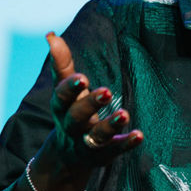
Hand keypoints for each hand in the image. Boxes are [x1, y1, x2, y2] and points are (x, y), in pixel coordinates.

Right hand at [43, 32, 143, 169]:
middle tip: (107, 91)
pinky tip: (139, 135)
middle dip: (91, 104)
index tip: (83, 78)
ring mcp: (86, 142)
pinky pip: (115, 149)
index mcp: (62, 107)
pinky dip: (126, 143)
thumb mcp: (65, 90)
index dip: (71, 88)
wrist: (67, 155)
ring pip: (96, 136)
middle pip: (77, 116)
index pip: (62, 96)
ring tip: (125, 114)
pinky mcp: (103, 154)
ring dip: (110, 125)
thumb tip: (51, 35)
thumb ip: (62, 64)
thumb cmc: (70, 110)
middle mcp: (72, 126)